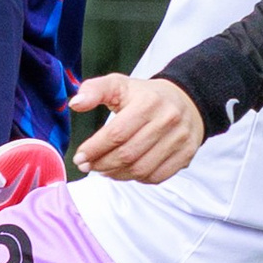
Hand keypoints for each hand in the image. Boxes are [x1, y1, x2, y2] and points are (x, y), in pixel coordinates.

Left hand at [70, 70, 205, 183]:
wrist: (186, 100)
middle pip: (127, 155)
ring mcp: (179, 140)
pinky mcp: (186, 155)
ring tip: (103, 169)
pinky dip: (136, 178)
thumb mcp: (119, 84)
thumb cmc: (146, 96)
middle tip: (87, 166)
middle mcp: (167, 121)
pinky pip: (156, 176)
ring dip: (116, 174)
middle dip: (101, 164)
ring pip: (141, 169)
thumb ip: (94, 90)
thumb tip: (75, 104)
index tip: (80, 157)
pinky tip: (124, 171)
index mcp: (149, 102)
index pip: (116, 134)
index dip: (94, 149)